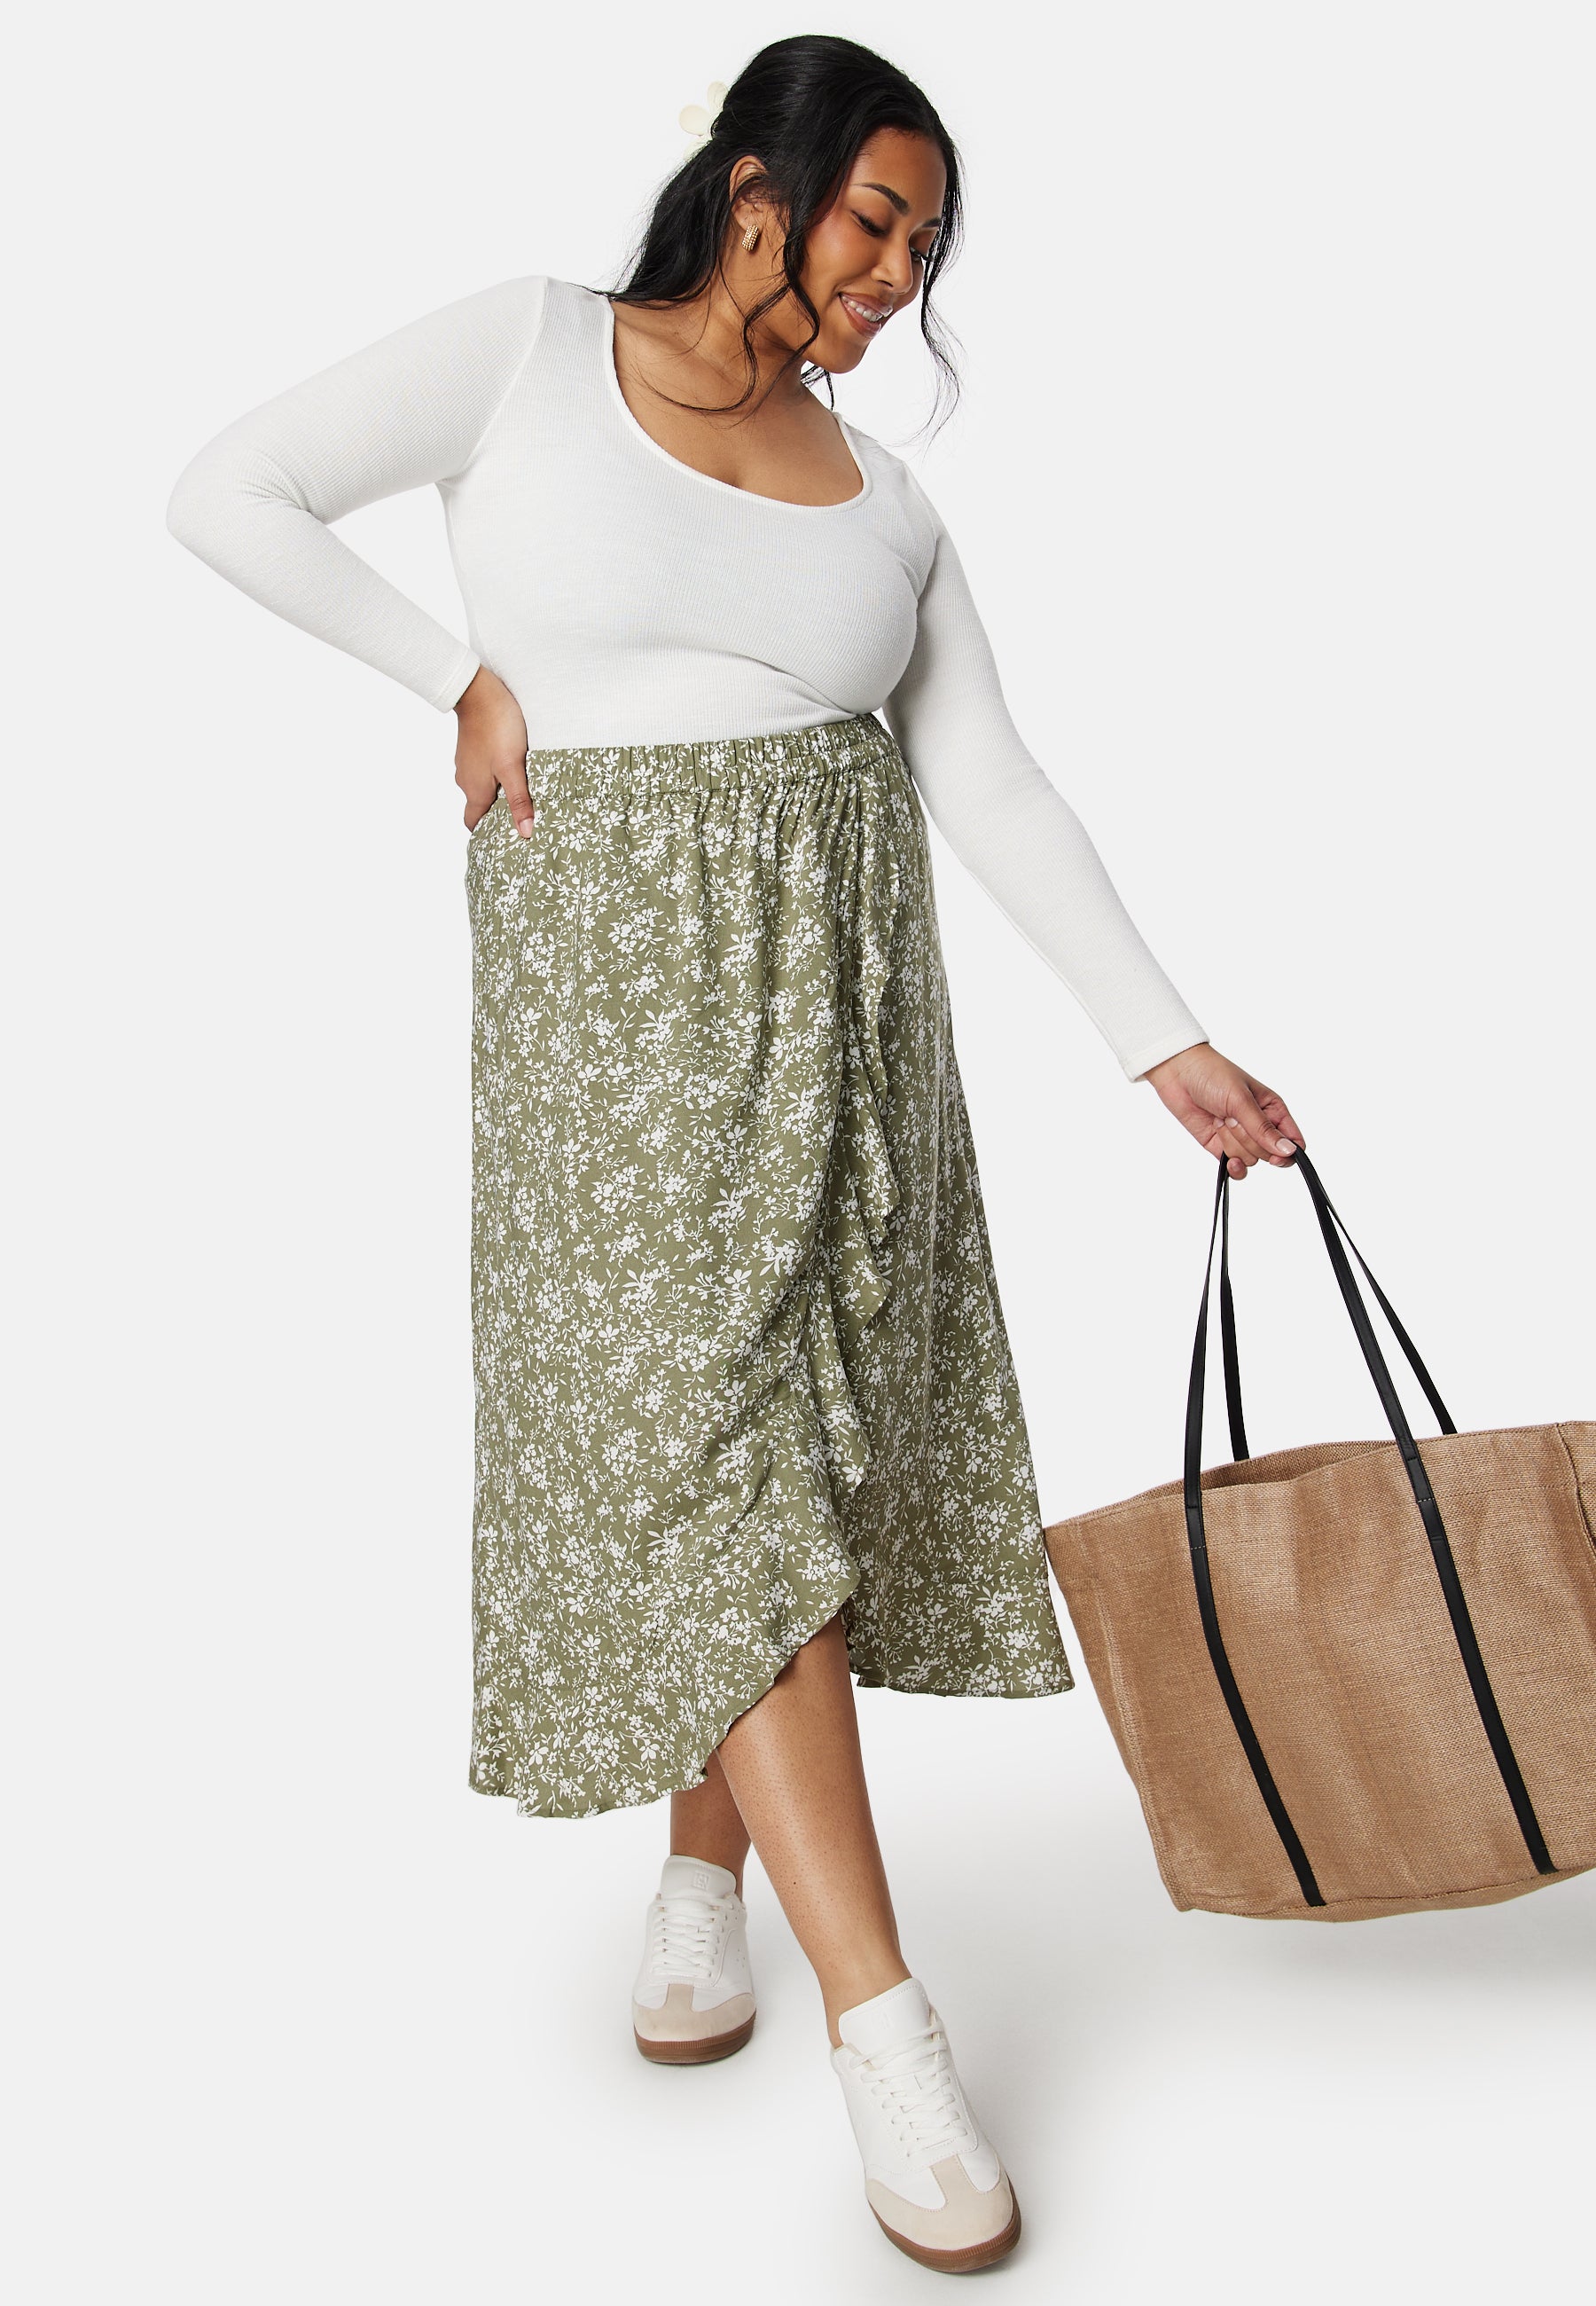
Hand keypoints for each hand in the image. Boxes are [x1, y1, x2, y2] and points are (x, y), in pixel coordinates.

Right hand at [455, 665, 533, 835]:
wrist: (478, 690)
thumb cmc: (497, 728)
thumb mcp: (513, 767)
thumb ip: (520, 800)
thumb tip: (525, 833)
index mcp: (474, 790)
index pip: (473, 824)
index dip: (488, 833)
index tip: (506, 838)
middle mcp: (465, 780)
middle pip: (480, 806)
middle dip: (498, 813)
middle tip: (522, 817)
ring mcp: (467, 763)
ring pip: (483, 786)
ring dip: (499, 792)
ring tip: (523, 792)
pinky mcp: (472, 747)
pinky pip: (483, 769)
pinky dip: (496, 774)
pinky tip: (513, 767)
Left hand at [1143, 1041, 1304, 1179]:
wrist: (1179, 1074)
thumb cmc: (1213, 1075)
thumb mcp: (1241, 1100)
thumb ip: (1263, 1129)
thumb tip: (1289, 1151)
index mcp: (1273, 1109)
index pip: (1293, 1141)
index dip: (1288, 1152)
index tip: (1276, 1155)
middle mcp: (1260, 1125)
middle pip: (1269, 1153)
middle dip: (1248, 1139)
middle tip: (1231, 1116)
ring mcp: (1241, 1137)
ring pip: (1250, 1159)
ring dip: (1232, 1142)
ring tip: (1220, 1119)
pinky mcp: (1221, 1147)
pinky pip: (1237, 1168)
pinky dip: (1234, 1167)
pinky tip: (1228, 1160)